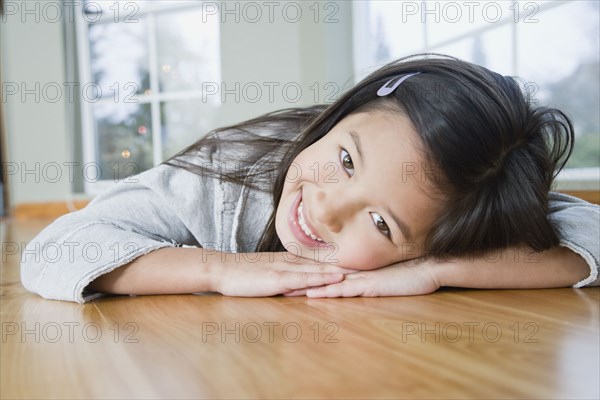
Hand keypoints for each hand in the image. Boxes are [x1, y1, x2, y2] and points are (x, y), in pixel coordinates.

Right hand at [213, 252, 356, 296]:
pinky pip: (304, 278)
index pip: (320, 260)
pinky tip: (335, 279)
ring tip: (364, 271)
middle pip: (325, 262)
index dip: (341, 261)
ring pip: (319, 269)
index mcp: (289, 260)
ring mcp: (285, 268)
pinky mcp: (278, 279)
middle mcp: (291, 261)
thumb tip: (299, 283)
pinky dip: (321, 279)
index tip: (361, 261)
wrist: (221, 269)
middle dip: (348, 265)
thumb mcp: (266, 272)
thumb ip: (284, 275)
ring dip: (342, 270)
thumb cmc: (241, 273)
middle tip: (373, 264)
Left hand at [289, 258, 440, 297]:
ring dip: (305, 286)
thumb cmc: (406, 273)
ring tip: (284, 290)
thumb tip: (350, 281)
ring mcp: (359, 278)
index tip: (284, 275)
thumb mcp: (380, 277)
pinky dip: (326, 292)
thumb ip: (364, 278)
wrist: (427, 269)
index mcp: (353, 269)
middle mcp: (352, 272)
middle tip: (275, 282)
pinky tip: (312, 294)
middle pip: (319, 275)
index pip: (323, 271)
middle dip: (296, 279)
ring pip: (326, 282)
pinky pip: (344, 290)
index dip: (302, 273)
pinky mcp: (368, 286)